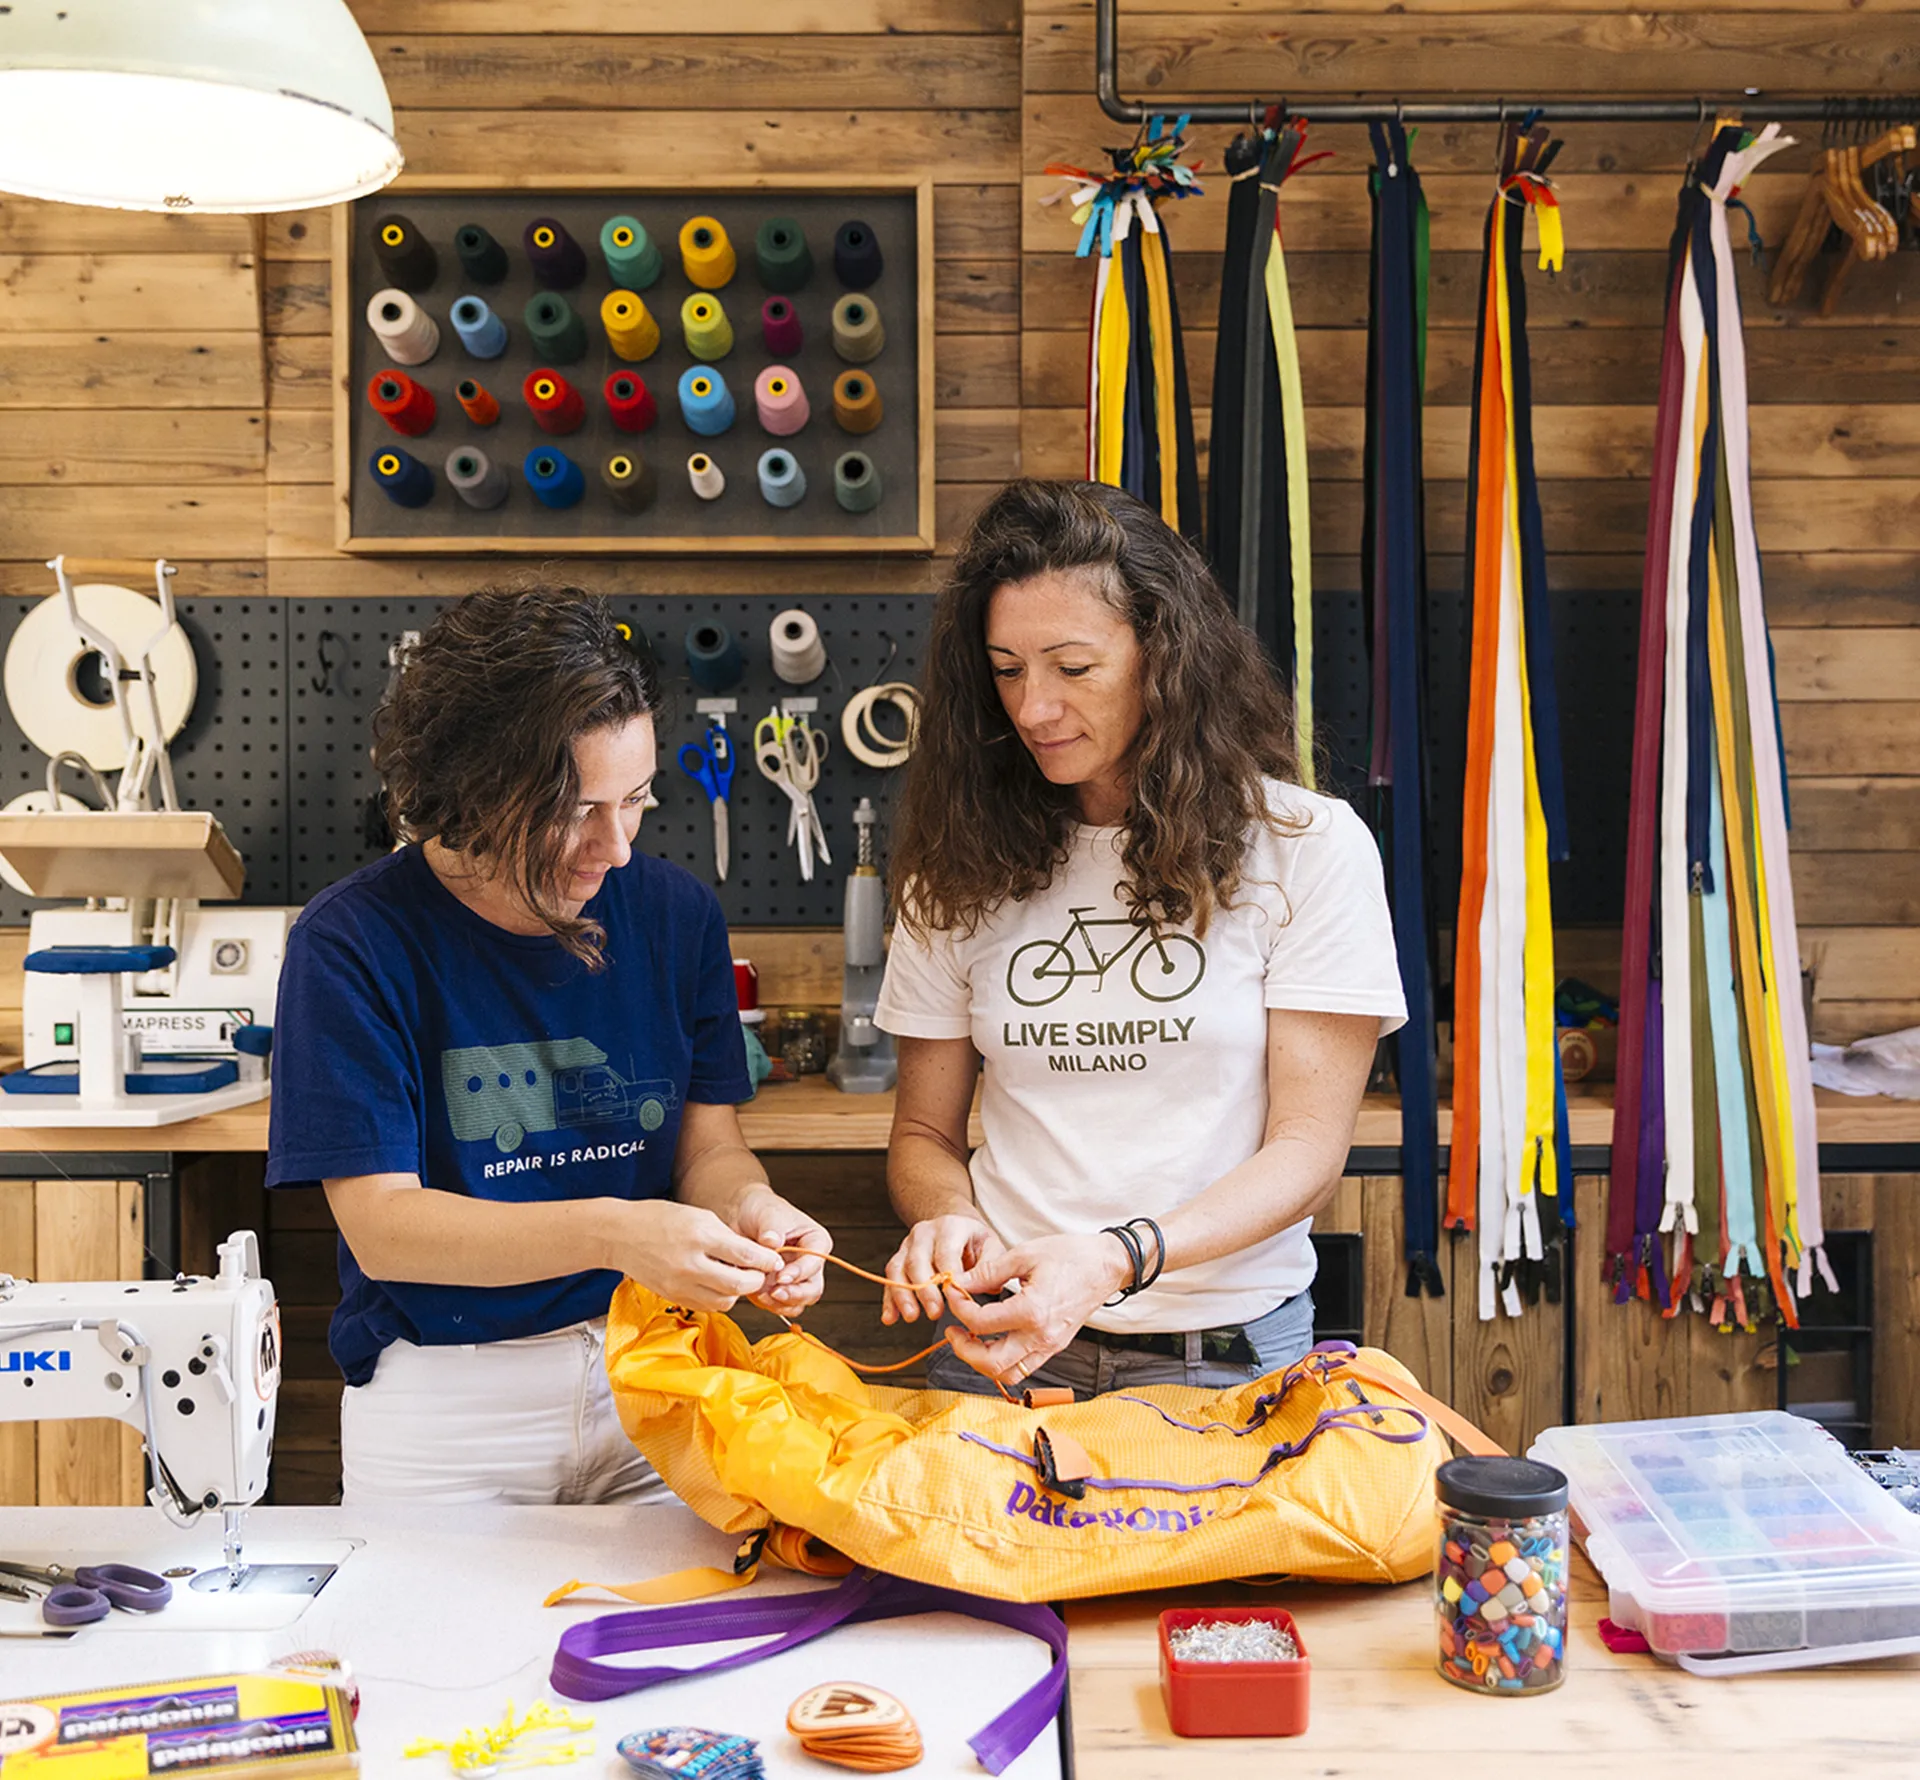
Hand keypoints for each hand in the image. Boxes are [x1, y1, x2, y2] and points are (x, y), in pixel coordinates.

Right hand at [607, 1199, 785, 1311]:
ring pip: (724, 1301)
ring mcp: (680, 1284)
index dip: (766, 1260)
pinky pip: (707, 1306)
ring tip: (737, 1277)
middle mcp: (690, 1263)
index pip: (745, 1255)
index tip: (775, 1260)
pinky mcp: (673, 1297)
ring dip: (737, 1292)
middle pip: (738, 1285)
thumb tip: (755, 1255)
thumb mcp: (699, 1216)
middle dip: (756, 1280)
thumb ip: (727, 1238)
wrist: (620, 1235)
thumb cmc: (659, 1219)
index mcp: (699, 1236)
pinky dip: (719, 1297)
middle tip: (761, 1273)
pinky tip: (718, 1284)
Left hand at [730, 1185, 832, 1315]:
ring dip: (781, 1304)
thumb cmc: (761, 1210)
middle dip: (794, 1295)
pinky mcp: (777, 1288)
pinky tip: (756, 1295)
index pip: (816, 1262)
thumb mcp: (768, 1214)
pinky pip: (780, 1306)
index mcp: (815, 1242)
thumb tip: (772, 1242)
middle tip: (775, 1293)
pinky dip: (769, 1305)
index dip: (800, 1272)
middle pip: (812, 1289)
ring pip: (799, 1302)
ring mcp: (794, 1278)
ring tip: (762, 1295)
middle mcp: (808, 1263)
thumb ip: (772, 1229)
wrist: (741, 1217)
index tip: (781, 1276)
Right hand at [882, 1214, 1004, 1324]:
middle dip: (924, 1290)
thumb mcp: (991, 1248)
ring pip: (898, 1269)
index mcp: (950, 1227)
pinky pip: (890, 1279)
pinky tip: (891, 1317)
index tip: (955, 1297)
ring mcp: (908, 1245)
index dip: (948, 1276)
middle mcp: (925, 1233)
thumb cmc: (976, 1242)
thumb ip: (987, 1268)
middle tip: (935, 1312)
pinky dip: (889, 1300)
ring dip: (903, 1295)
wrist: (958, 1228)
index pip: (945, 1252)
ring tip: (912, 1316)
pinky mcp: (899, 1259)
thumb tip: (974, 1289)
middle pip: (917, 1261)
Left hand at [941, 1233, 1132, 1387]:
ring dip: (982, 1362)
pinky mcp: (1054, 1346)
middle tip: (952, 1330)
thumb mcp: (1024, 1254)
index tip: (954, 1292)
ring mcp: (1050, 1345)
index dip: (959, 1308)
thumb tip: (961, 1283)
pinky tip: (992, 1340)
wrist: (1107, 1265)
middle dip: (964, 1350)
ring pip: (1008, 1374)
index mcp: (1032, 1311)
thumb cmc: (1071, 1255)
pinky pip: (1023, 1368)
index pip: (981, 1323)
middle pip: (991, 1364)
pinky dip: (1002, 1361)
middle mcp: (1041, 1336)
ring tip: (970, 1339)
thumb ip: (989, 1272)